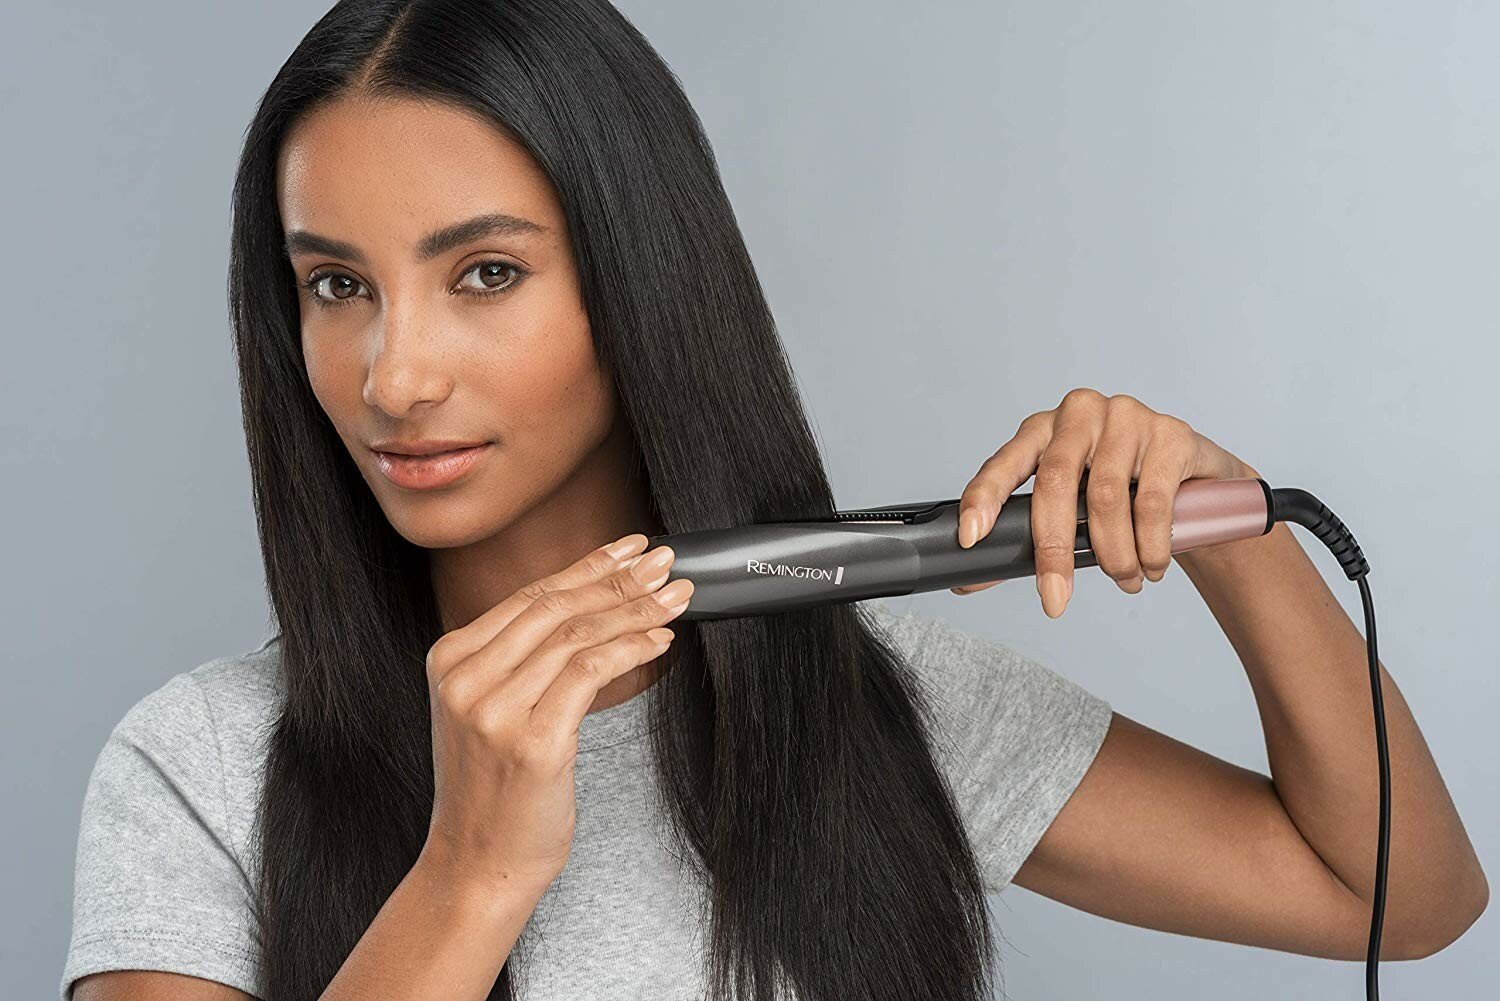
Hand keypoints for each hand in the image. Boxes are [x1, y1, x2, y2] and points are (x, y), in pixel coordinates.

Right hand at [418, 534, 692, 895]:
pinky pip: (590, 672)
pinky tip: (660, 640)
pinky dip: (632, 648)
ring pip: (578, 635)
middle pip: (557, 607)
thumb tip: (594, 603)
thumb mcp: (489, 710)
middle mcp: (466, 678)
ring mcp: (494, 710)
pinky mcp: (532, 742)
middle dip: (620, 579)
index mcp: (450, 660)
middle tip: (666, 562)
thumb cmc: (495, 790)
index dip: (587, 566)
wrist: (477, 864)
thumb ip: (521, 658)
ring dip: (637, 610)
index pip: (530, 595)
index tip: (630, 549)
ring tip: (676, 598)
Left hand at [949, 387, 1258, 616]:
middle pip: (1055, 483)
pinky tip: (1152, 566)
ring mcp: (1125, 417)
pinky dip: (1149, 546)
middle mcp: (1079, 414)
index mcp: (1041, 430)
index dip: (983, 498)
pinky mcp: (1169, 434)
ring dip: (1113, 556)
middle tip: (1055, 600)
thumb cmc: (1118, 490)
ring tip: (1124, 580)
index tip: (970, 538)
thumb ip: (1024, 538)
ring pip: (1105, 498)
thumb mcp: (1070, 505)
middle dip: (1053, 551)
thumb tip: (967, 583)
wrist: (1193, 477)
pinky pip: (1151, 501)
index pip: (1004, 462)